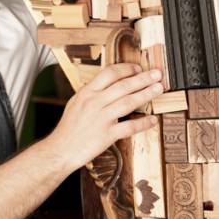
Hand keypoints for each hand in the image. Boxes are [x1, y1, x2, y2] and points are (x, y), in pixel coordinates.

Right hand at [45, 64, 162, 172]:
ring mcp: (101, 119)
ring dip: (146, 94)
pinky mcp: (106, 135)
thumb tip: (106, 84)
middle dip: (142, 78)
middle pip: (122, 85)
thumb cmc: (68, 128)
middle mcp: (94, 103)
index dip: (126, 69)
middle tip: (157, 74)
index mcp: (86, 92)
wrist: (60, 150)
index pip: (109, 73)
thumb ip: (91, 93)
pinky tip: (152, 120)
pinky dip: (142, 123)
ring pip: (128, 102)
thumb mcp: (75, 103)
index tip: (138, 68)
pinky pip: (128, 127)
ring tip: (158, 89)